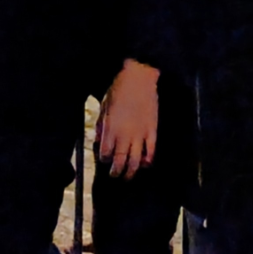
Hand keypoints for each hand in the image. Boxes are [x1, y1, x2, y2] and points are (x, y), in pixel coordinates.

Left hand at [96, 60, 158, 178]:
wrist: (139, 77)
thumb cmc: (119, 89)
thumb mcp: (104, 105)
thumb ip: (101, 125)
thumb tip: (99, 140)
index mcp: (110, 128)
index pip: (106, 153)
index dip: (104, 160)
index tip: (105, 160)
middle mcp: (124, 134)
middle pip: (120, 161)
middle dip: (116, 172)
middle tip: (115, 176)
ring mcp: (140, 133)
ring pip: (136, 160)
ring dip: (131, 171)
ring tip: (128, 176)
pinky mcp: (152, 130)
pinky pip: (151, 151)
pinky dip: (148, 160)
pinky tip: (145, 164)